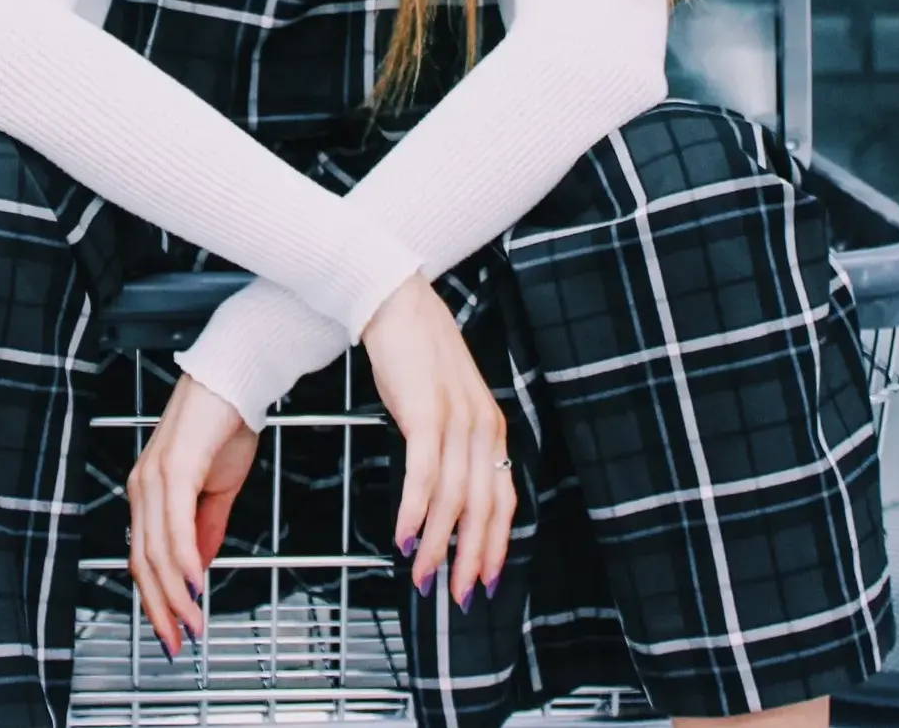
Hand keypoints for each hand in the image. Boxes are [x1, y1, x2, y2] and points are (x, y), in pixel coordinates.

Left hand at [124, 373, 257, 657]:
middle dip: (160, 609)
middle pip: (141, 563)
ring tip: (192, 623)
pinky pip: (174, 525)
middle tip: (178, 643)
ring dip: (175, 594)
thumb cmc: (225, 424)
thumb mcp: (217, 489)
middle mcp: (142, 488)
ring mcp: (153, 479)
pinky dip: (183, 560)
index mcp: (149, 494)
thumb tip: (199, 567)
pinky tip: (196, 585)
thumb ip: (205, 529)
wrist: (237, 379)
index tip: (172, 632)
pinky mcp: (173, 469)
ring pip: (154, 551)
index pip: (142, 558)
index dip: (155, 599)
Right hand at [357, 274, 513, 608]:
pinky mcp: (426, 412)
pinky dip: (415, 510)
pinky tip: (405, 536)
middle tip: (456, 596)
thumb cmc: (413, 354)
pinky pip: (424, 473)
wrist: (395, 302)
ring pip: (453, 498)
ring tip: (422, 576)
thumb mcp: (442, 402)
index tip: (484, 580)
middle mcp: (482, 427)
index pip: (503, 498)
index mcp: (490, 428)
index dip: (495, 545)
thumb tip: (441, 489)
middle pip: (483, 508)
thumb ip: (451, 442)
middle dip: (470, 558)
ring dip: (437, 544)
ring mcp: (457, 420)